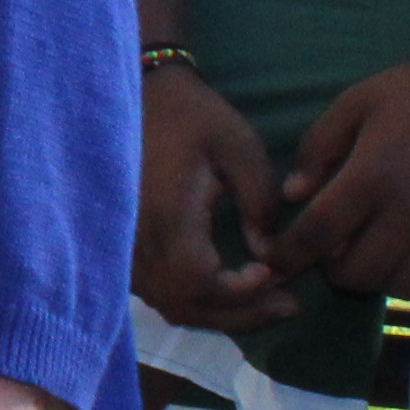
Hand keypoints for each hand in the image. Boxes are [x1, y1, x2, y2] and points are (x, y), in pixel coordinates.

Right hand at [131, 63, 290, 332]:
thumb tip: (266, 252)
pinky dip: (194, 301)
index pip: (199, 282)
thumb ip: (259, 200)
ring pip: (168, 304)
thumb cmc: (189, 115)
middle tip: (288, 304)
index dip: (240, 293)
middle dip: (240, 314)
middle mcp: (136, 240)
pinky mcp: (121, 246)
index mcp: (166, 213)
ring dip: (218, 312)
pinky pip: (156, 292)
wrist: (135, 95)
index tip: (273, 272)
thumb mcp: (238, 144)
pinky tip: (225, 288)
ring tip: (264, 299)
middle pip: (185, 305)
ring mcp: (122, 247)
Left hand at [263, 35, 409, 304]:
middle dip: (332, 269)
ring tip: (375, 255)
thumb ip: (317, 150)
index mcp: (372, 174)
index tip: (278, 262)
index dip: (289, 256)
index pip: (317, 234)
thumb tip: (292, 196)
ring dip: (379, 280)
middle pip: (358, 272)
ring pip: (403, 287)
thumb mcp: (354, 104)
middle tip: (334, 250)